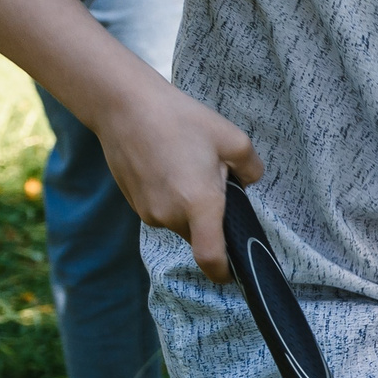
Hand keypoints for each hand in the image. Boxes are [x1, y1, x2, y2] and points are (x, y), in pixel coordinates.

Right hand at [100, 81, 265, 282]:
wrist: (124, 106)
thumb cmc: (181, 119)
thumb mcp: (233, 140)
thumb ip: (252, 170)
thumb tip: (247, 185)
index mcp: (200, 205)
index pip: (211, 258)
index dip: (224, 272)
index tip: (234, 271)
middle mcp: (171, 215)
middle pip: (200, 236)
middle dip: (212, 220)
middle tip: (214, 181)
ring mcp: (148, 211)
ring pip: (180, 222)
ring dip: (190, 207)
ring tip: (187, 167)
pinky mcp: (133, 202)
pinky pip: (162, 210)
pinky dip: (171, 198)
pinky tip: (169, 167)